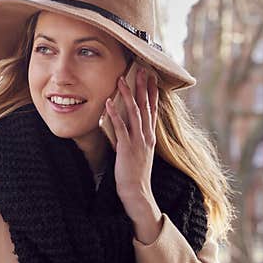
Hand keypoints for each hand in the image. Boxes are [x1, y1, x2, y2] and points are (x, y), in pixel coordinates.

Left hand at [104, 67, 161, 222]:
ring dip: (128, 95)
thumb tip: (124, 129)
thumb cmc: (135, 175)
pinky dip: (115, 114)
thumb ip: (132, 140)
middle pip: (146, 106)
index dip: (152, 92)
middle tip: (142, 69)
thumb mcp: (137, 154)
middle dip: (143, 87)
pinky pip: (121, 127)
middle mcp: (147, 136)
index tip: (151, 77)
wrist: (137, 192)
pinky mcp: (127, 148)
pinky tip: (109, 102)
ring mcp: (138, 141)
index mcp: (150, 136)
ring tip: (122, 79)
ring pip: (134, 113)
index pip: (152, 110)